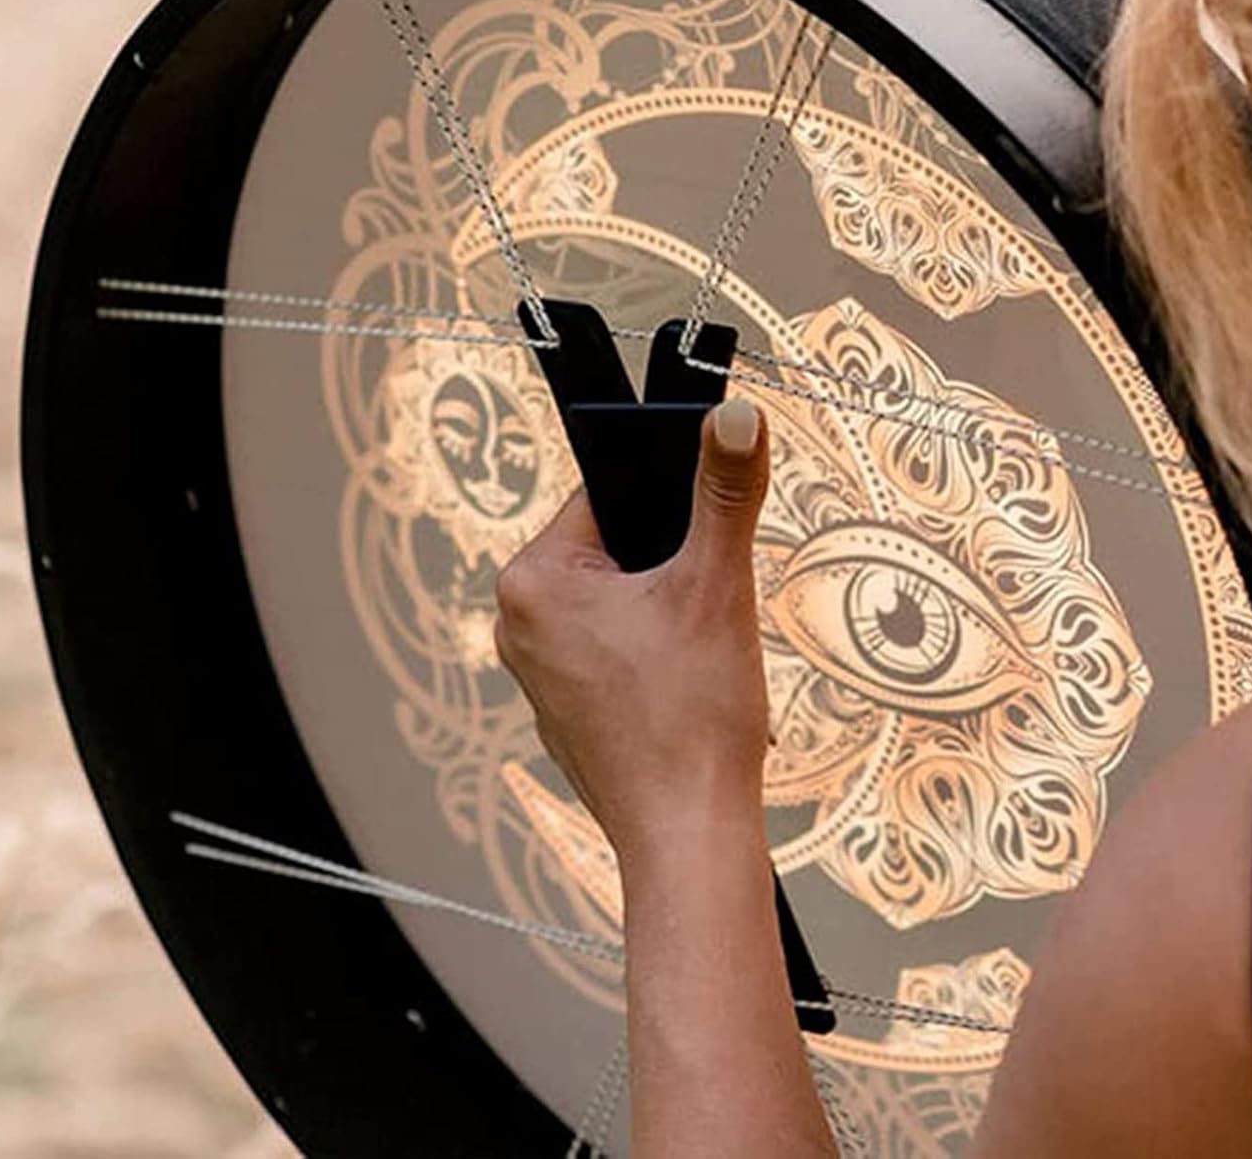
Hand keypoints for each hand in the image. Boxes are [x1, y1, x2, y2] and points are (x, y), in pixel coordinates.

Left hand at [493, 398, 770, 862]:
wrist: (688, 836)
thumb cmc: (691, 718)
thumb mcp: (716, 584)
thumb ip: (724, 492)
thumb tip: (734, 415)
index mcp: (532, 580)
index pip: (608, 497)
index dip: (671, 510)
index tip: (704, 542)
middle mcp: (518, 623)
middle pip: (618, 550)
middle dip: (674, 570)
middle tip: (706, 610)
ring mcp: (538, 673)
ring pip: (624, 603)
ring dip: (671, 614)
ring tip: (700, 656)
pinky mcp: (565, 710)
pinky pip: (617, 652)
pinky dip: (658, 659)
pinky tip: (687, 690)